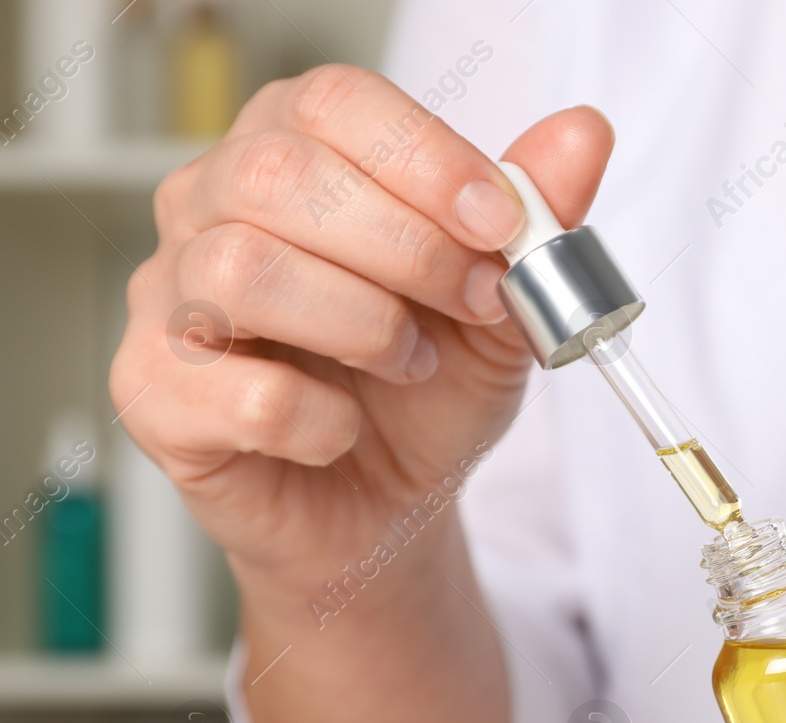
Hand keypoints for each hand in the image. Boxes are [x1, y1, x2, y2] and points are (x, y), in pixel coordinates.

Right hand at [111, 65, 612, 600]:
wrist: (389, 508)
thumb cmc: (425, 392)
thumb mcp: (502, 303)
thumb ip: (535, 218)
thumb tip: (584, 134)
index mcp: (289, 155)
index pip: (331, 103)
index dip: (424, 155)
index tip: (502, 222)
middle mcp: (207, 210)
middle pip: (277, 175)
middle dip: (406, 245)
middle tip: (474, 304)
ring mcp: (168, 301)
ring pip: (242, 272)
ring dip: (362, 326)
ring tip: (409, 364)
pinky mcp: (153, 396)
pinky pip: (235, 391)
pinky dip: (318, 421)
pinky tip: (343, 431)